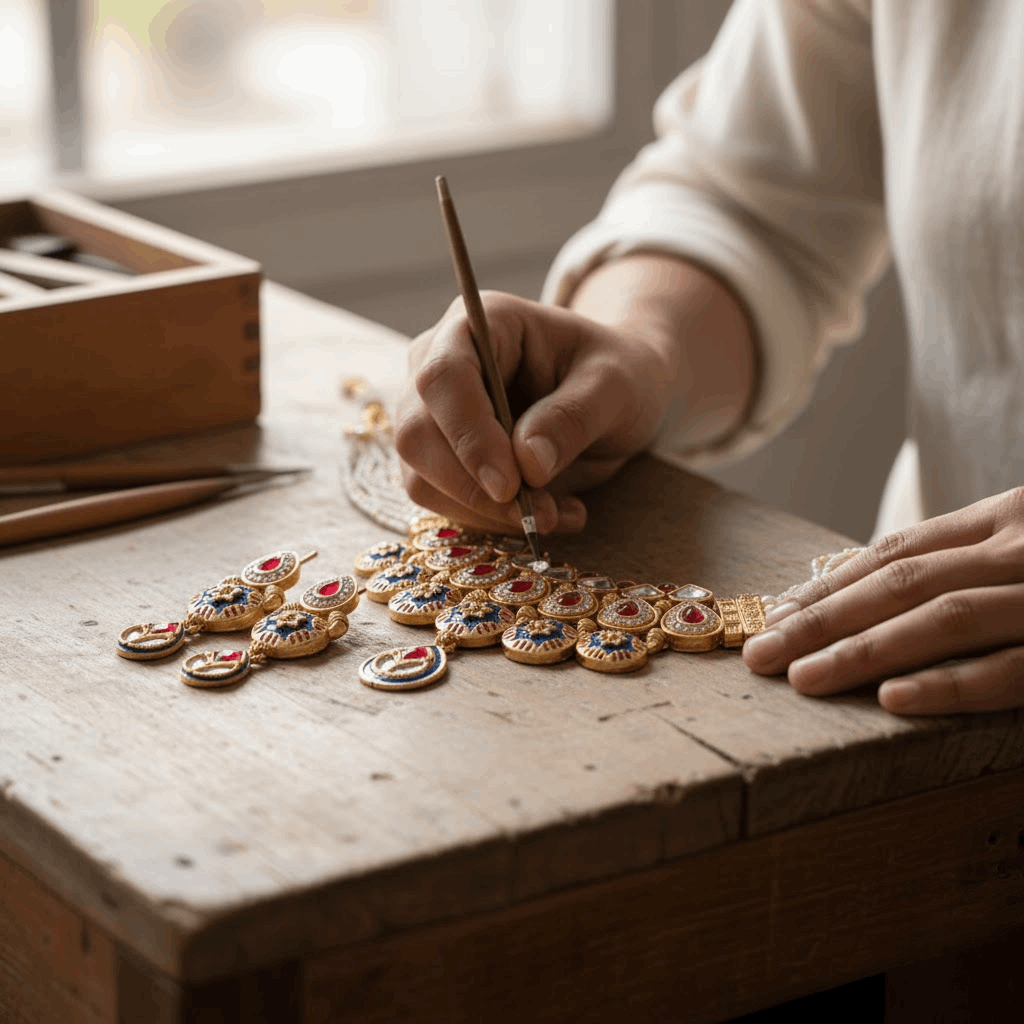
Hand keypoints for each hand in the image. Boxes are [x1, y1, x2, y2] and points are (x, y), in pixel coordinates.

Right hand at [395, 291, 674, 533]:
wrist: (611, 395)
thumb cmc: (615, 373)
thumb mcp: (614, 386)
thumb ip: (573, 417)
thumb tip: (527, 464)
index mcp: (480, 324)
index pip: (443, 377)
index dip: (468, 435)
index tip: (509, 484)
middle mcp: (439, 363)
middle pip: (417, 434)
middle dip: (473, 487)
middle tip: (539, 514)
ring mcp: (431, 413)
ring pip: (420, 477)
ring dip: (484, 512)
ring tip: (555, 513)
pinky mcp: (439, 458)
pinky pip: (443, 502)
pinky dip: (491, 521)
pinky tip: (547, 513)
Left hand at [743, 487, 1023, 713]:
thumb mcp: (1019, 552)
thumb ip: (964, 565)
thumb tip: (862, 600)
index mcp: (1003, 519)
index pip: (897, 553)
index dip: (830, 587)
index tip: (773, 619)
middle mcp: (1020, 549)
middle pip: (902, 583)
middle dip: (823, 620)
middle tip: (759, 654)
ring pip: (944, 619)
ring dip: (864, 651)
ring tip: (801, 679)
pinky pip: (1009, 671)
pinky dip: (947, 684)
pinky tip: (890, 699)